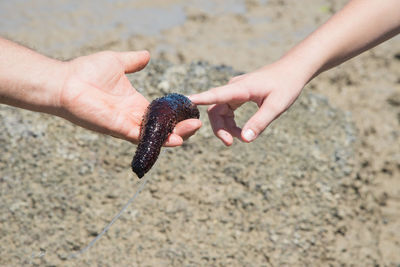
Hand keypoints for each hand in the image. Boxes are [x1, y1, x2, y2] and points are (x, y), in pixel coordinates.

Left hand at [59, 51, 200, 145]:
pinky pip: (142, 137)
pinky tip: (175, 140)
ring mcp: (126, 124)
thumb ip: (133, 61)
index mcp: (134, 103)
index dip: (175, 114)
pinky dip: (158, 140)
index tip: (190, 111)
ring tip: (192, 131)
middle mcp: (132, 116)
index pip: (160, 113)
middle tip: (196, 125)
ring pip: (155, 135)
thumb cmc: (86, 71)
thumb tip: (147, 55)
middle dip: (179, 128)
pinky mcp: (118, 128)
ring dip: (174, 135)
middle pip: (161, 127)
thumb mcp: (117, 62)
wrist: (65, 81)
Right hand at [189, 61, 305, 145]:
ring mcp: (235, 91)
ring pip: (220, 112)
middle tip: (231, 143)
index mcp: (241, 88)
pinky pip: (227, 110)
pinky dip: (231, 123)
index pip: (215, 95)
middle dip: (219, 128)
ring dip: (226, 127)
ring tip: (241, 138)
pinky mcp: (238, 94)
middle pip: (215, 110)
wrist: (293, 70)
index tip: (185, 101)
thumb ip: (259, 123)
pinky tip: (241, 131)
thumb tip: (245, 139)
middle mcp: (233, 88)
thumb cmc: (286, 86)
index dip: (199, 99)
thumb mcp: (276, 106)